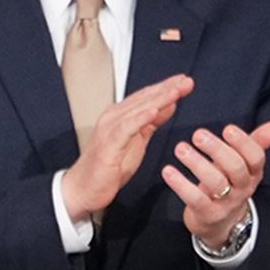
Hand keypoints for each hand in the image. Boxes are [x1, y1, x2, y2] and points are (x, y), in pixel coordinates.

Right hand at [55, 73, 193, 222]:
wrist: (83, 189)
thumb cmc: (108, 168)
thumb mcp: (137, 141)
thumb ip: (151, 123)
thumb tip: (168, 106)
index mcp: (121, 116)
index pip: (146, 97)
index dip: (166, 87)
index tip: (184, 81)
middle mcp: (114, 117)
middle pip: (144, 99)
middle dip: (167, 89)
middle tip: (186, 81)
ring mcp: (110, 129)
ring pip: (138, 109)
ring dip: (158, 99)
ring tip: (176, 91)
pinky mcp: (108, 144)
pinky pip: (127, 128)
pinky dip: (141, 118)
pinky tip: (154, 111)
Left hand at [162, 118, 269, 251]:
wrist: (220, 224)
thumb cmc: (230, 184)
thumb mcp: (244, 164)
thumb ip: (257, 143)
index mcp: (253, 173)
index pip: (255, 157)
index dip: (244, 143)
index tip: (228, 128)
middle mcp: (243, 188)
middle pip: (235, 168)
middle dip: (217, 150)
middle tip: (198, 134)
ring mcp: (226, 203)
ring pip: (215, 183)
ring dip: (197, 164)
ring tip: (180, 148)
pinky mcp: (207, 214)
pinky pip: (195, 199)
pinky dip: (180, 184)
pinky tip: (167, 171)